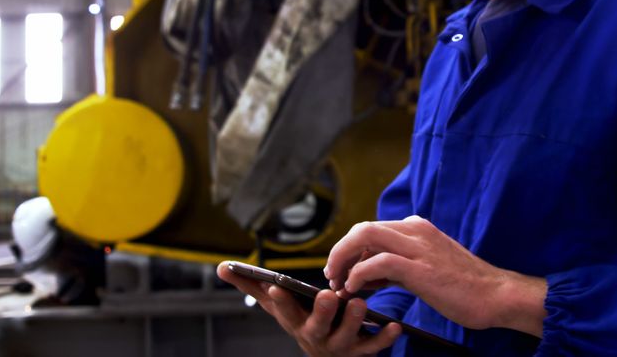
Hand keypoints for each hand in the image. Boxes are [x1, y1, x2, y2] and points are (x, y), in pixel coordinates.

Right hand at [216, 261, 400, 355]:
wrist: (331, 355)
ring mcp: (338, 347)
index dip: (279, 300)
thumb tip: (222, 267)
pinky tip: (394, 325)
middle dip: (322, 314)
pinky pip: (373, 348)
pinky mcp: (361, 352)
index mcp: (295, 322)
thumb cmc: (304, 321)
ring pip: (346, 338)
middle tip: (330, 296)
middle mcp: (314, 337)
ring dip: (353, 321)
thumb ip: (252, 287)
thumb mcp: (279, 307)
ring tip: (361, 303)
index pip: (282, 311)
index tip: (274, 283)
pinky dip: (384, 338)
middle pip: (316, 328)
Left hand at [324, 215, 546, 335]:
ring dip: (343, 259)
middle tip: (332, 276)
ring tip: (339, 283)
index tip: (343, 272)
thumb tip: (368, 275)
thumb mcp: (427, 268)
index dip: (350, 250)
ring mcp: (418, 247)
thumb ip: (398, 266)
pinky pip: (376, 263)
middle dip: (340, 252)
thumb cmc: (465, 287)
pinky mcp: (420, 268)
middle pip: (362, 228)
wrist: (498, 295)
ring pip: (364, 236)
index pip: (371, 229)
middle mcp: (415, 231)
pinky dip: (358, 275)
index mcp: (417, 229)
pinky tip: (355, 290)